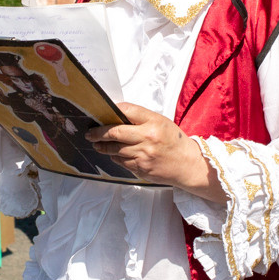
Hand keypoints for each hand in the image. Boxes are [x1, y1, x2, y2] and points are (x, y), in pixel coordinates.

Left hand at [89, 103, 223, 199]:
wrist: (188, 164)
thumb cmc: (174, 141)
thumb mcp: (161, 122)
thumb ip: (141, 119)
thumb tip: (116, 116)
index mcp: (153, 122)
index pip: (126, 110)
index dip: (111, 110)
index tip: (101, 114)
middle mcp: (147, 138)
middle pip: (115, 133)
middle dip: (98, 133)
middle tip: (90, 133)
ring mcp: (143, 155)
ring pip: (115, 150)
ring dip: (103, 147)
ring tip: (97, 144)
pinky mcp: (141, 169)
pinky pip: (121, 162)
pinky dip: (115, 157)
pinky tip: (115, 154)